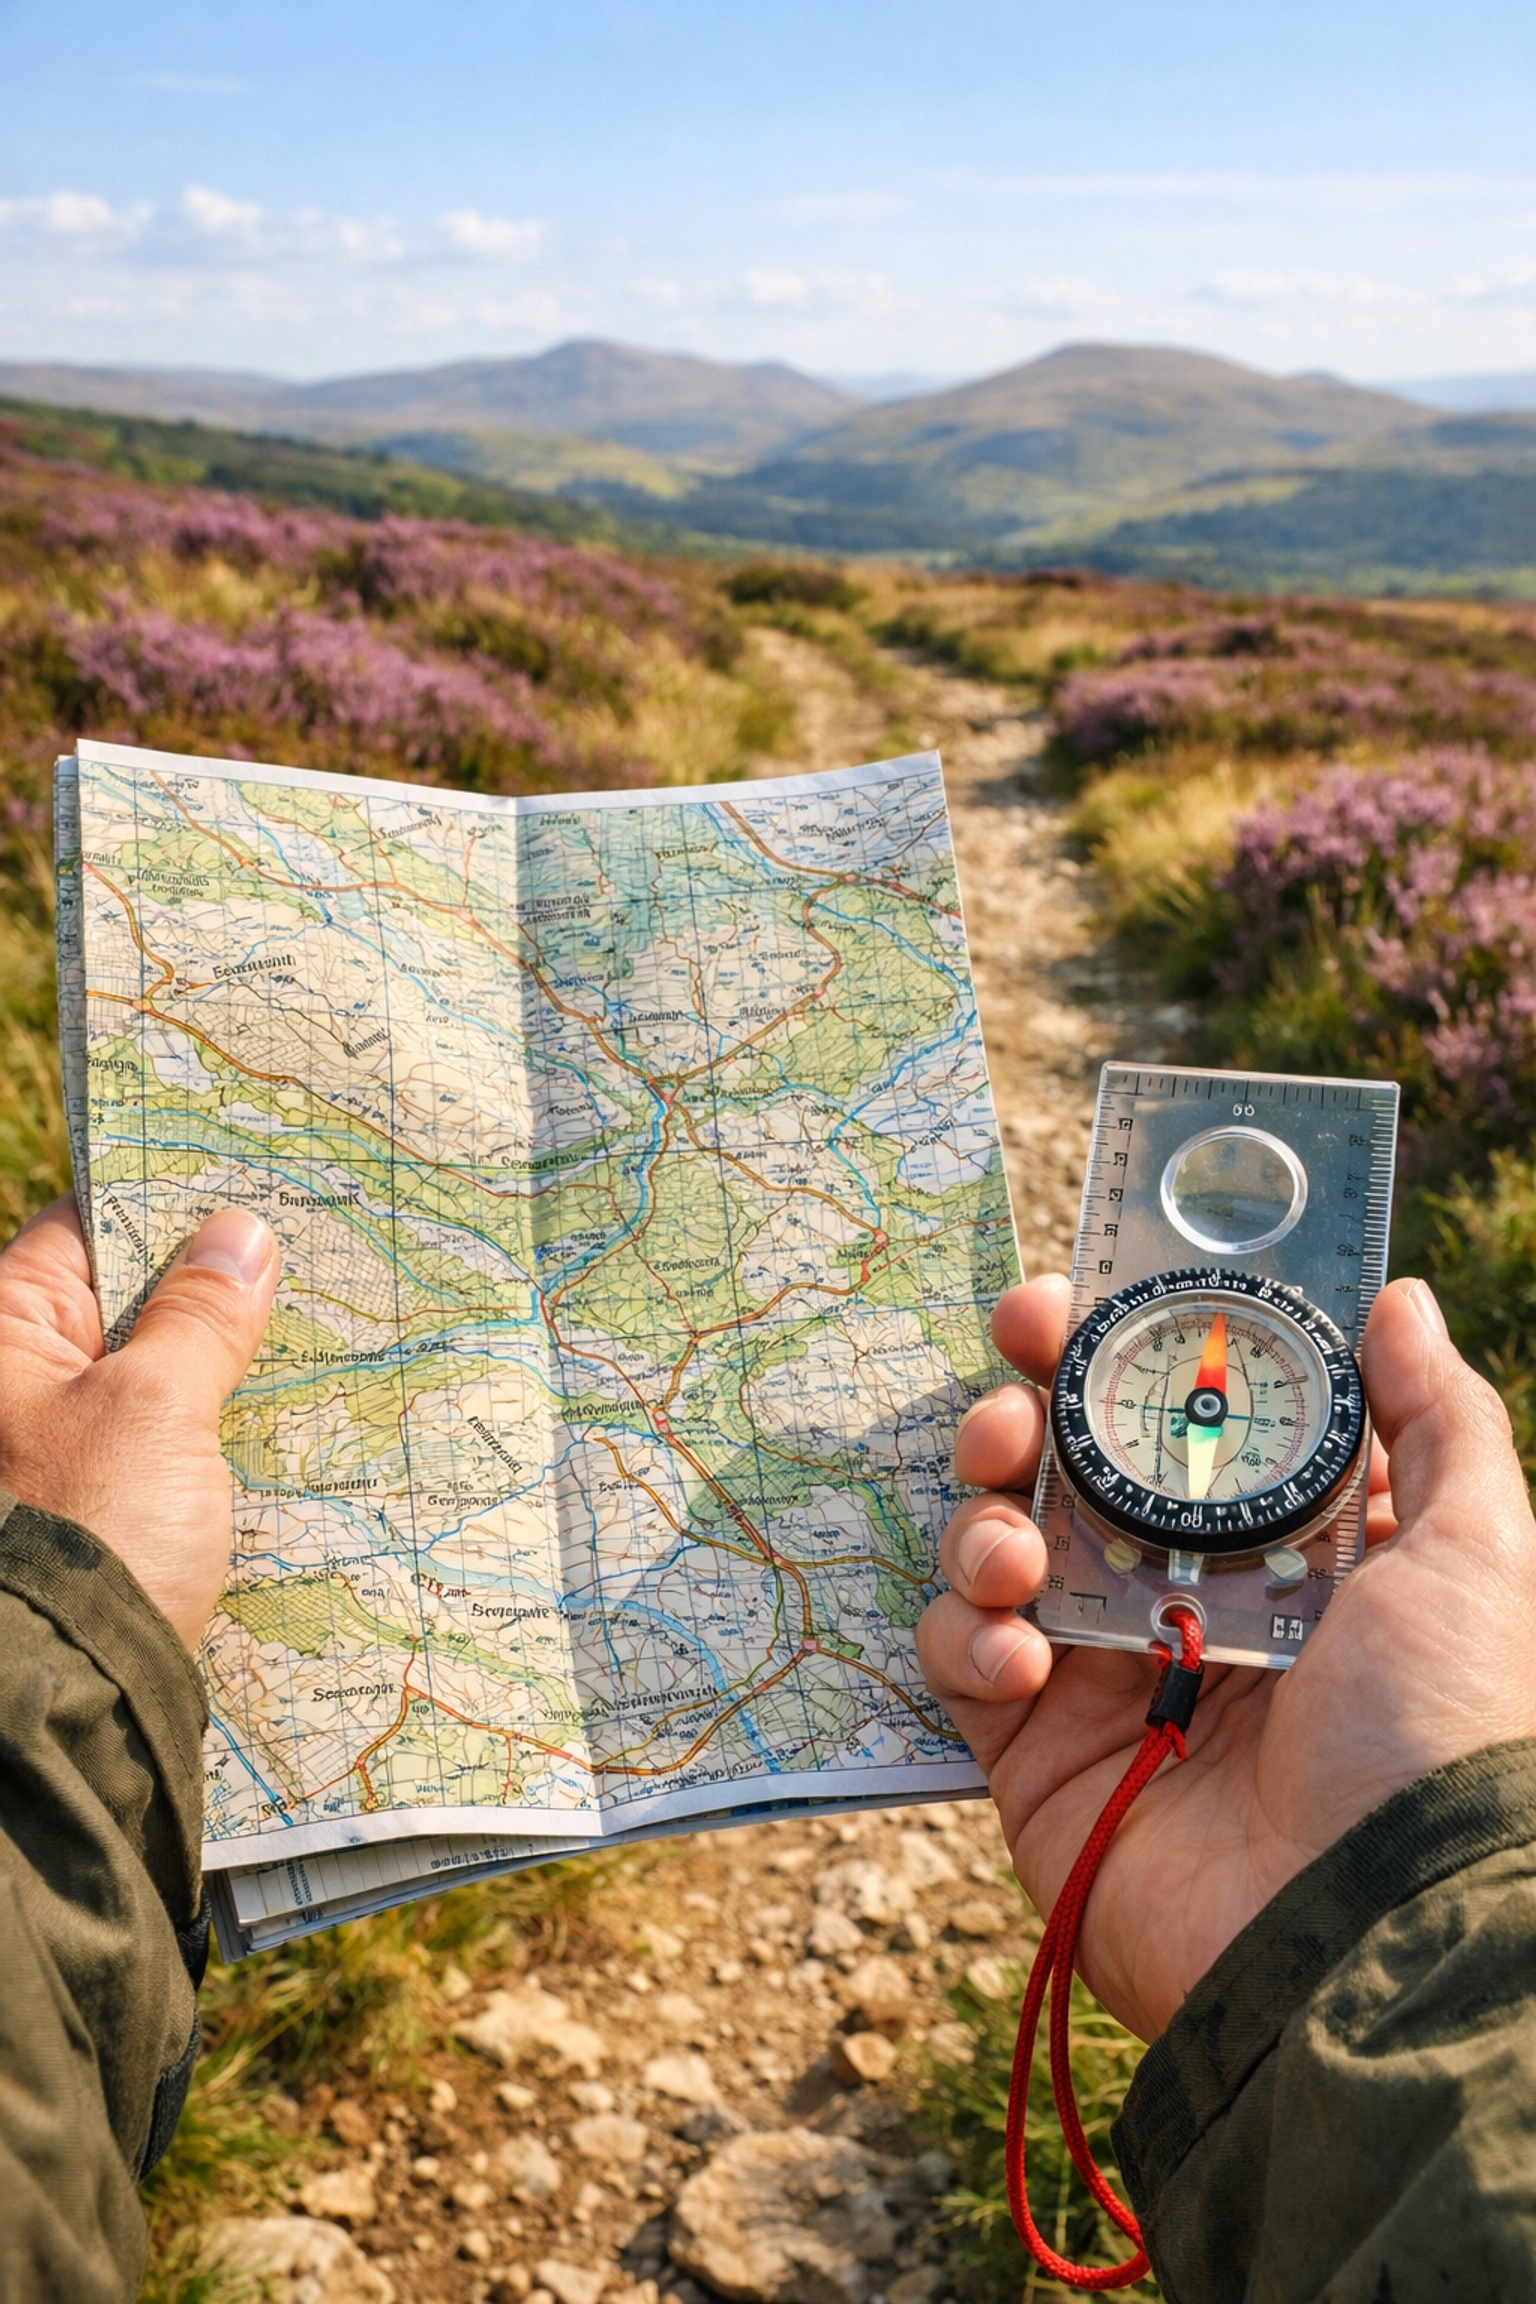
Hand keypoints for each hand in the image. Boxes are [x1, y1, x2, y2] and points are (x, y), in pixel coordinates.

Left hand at [0, 1196, 278, 1650]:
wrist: (61, 1698)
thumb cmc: (88, 1532)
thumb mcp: (155, 1406)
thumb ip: (198, 1315)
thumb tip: (239, 1233)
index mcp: (2, 1333)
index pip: (84, 1228)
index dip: (170, 1201)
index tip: (256, 1188)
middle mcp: (15, 1386)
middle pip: (121, 1303)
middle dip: (211, 1285)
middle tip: (309, 1257)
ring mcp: (53, 1452)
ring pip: (149, 1376)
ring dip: (222, 1362)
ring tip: (320, 1333)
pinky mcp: (94, 1512)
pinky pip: (159, 1443)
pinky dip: (214, 1428)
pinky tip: (287, 1421)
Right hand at [917, 1273, 1535, 2040]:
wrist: (1366, 1932)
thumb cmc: (1432, 1734)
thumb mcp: (1472, 1558)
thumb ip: (1437, 1421)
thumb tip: (1400, 1298)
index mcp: (1271, 1540)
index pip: (1167, 1418)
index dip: (1106, 1352)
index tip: (1061, 1303)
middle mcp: (1177, 1590)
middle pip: (1058, 1467)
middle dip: (1012, 1417)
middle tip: (1007, 1411)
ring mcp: (1100, 1670)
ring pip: (992, 1545)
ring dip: (979, 1520)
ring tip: (1012, 1550)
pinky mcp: (1034, 1750)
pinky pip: (960, 1657)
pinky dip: (965, 1635)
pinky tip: (1019, 1655)